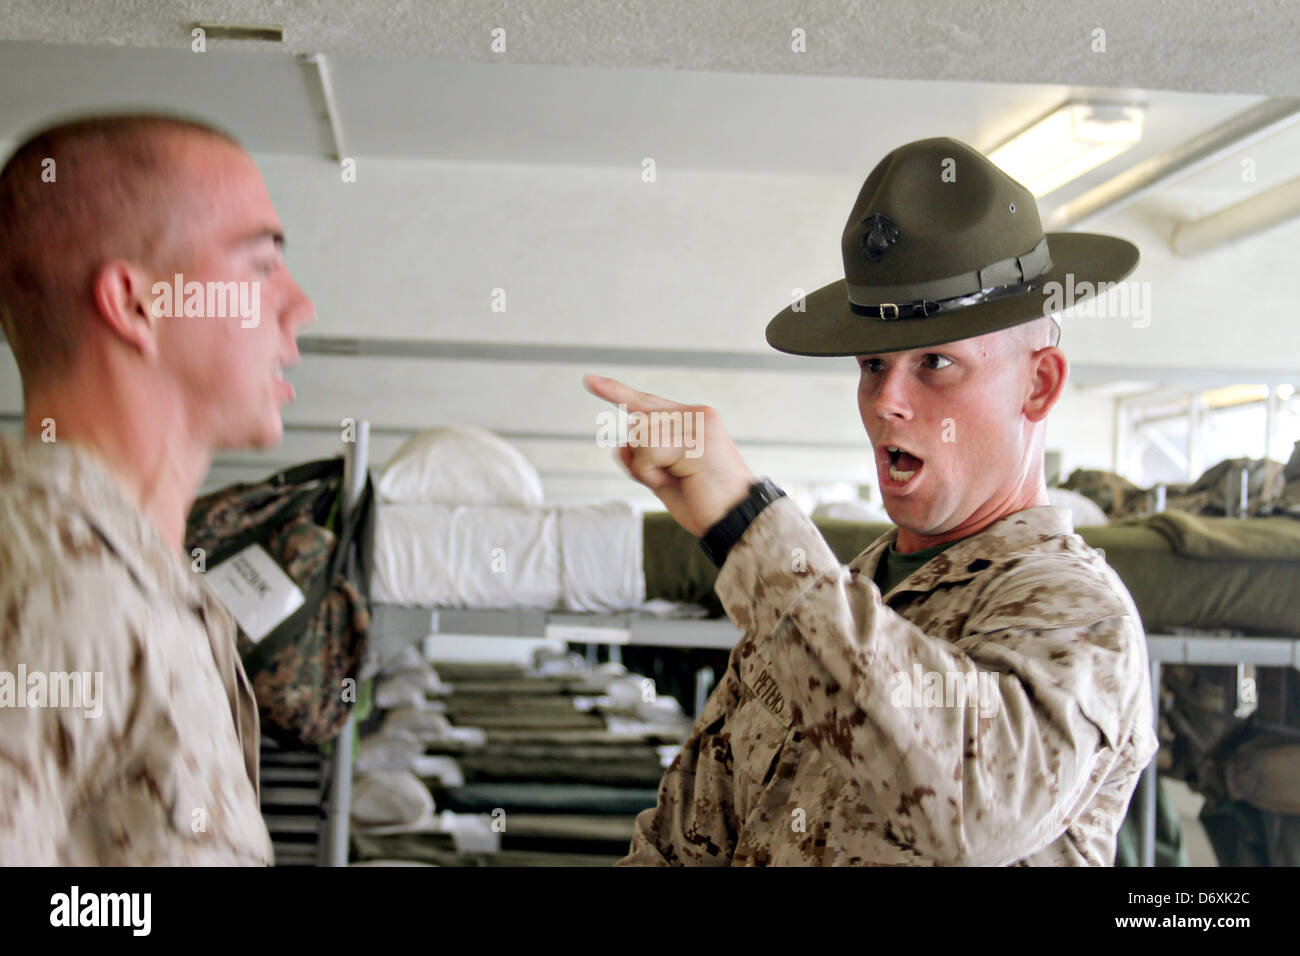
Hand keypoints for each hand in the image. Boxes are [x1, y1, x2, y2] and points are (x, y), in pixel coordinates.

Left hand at [584, 374, 755, 536]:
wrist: (736, 521)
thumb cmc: (705, 503)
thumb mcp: (664, 480)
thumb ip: (641, 461)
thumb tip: (619, 446)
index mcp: (693, 420)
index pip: (647, 403)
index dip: (617, 392)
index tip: (591, 381)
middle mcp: (698, 415)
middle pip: (638, 423)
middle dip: (642, 459)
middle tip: (675, 479)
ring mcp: (699, 424)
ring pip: (641, 435)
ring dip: (648, 466)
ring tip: (681, 479)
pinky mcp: (696, 439)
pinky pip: (649, 450)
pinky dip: (652, 470)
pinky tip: (681, 478)